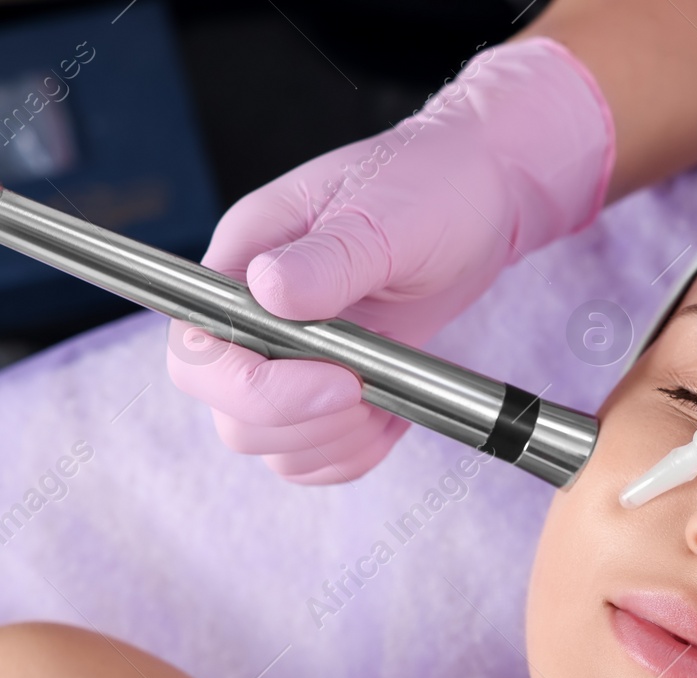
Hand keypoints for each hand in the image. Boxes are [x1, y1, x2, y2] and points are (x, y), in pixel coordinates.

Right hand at [167, 36, 615, 483]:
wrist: (478, 200)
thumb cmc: (430, 187)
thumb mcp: (389, 214)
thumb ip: (332, 257)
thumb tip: (269, 291)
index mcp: (244, 261)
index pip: (199, 353)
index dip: (256, 389)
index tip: (339, 380)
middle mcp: (254, 314)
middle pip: (228, 411)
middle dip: (301, 421)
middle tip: (369, 388)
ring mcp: (290, 356)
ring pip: (269, 442)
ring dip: (330, 442)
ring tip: (385, 397)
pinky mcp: (328, 385)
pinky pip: (313, 453)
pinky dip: (350, 453)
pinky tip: (392, 416)